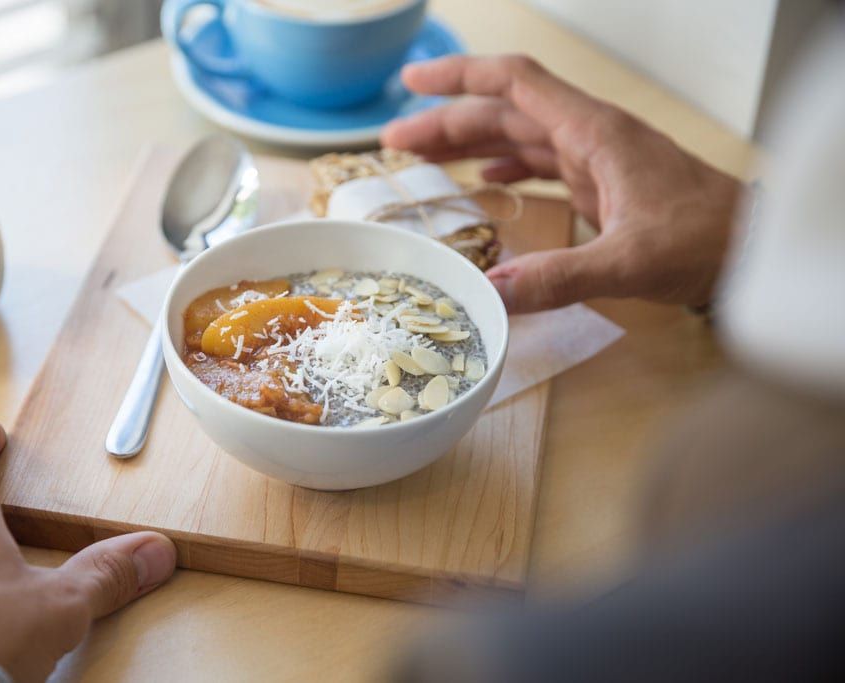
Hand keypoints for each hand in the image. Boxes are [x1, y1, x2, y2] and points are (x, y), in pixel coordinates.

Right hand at [381, 55, 743, 312]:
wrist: (755, 251)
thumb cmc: (707, 242)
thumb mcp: (630, 263)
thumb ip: (559, 277)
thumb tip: (489, 295)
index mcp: (594, 132)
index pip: (514, 84)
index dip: (459, 77)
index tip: (411, 81)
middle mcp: (591, 136)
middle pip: (505, 112)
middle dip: (447, 121)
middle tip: (394, 143)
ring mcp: (598, 159)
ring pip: (520, 136)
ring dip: (470, 142)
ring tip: (422, 157)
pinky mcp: (604, 185)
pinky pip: (543, 163)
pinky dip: (508, 166)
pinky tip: (485, 179)